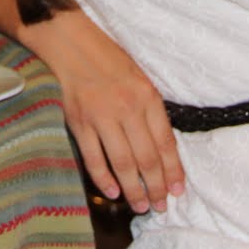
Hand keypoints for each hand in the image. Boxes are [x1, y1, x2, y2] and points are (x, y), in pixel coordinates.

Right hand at [22, 9, 184, 212]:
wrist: (70, 42)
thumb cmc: (108, 60)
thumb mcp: (139, 78)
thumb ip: (150, 111)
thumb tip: (163, 149)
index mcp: (147, 96)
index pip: (166, 143)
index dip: (174, 171)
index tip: (178, 190)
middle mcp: (127, 108)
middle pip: (146, 158)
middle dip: (156, 187)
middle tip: (160, 206)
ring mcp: (101, 116)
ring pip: (122, 163)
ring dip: (133, 189)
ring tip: (141, 206)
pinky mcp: (79, 122)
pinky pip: (93, 158)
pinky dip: (104, 179)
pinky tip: (112, 192)